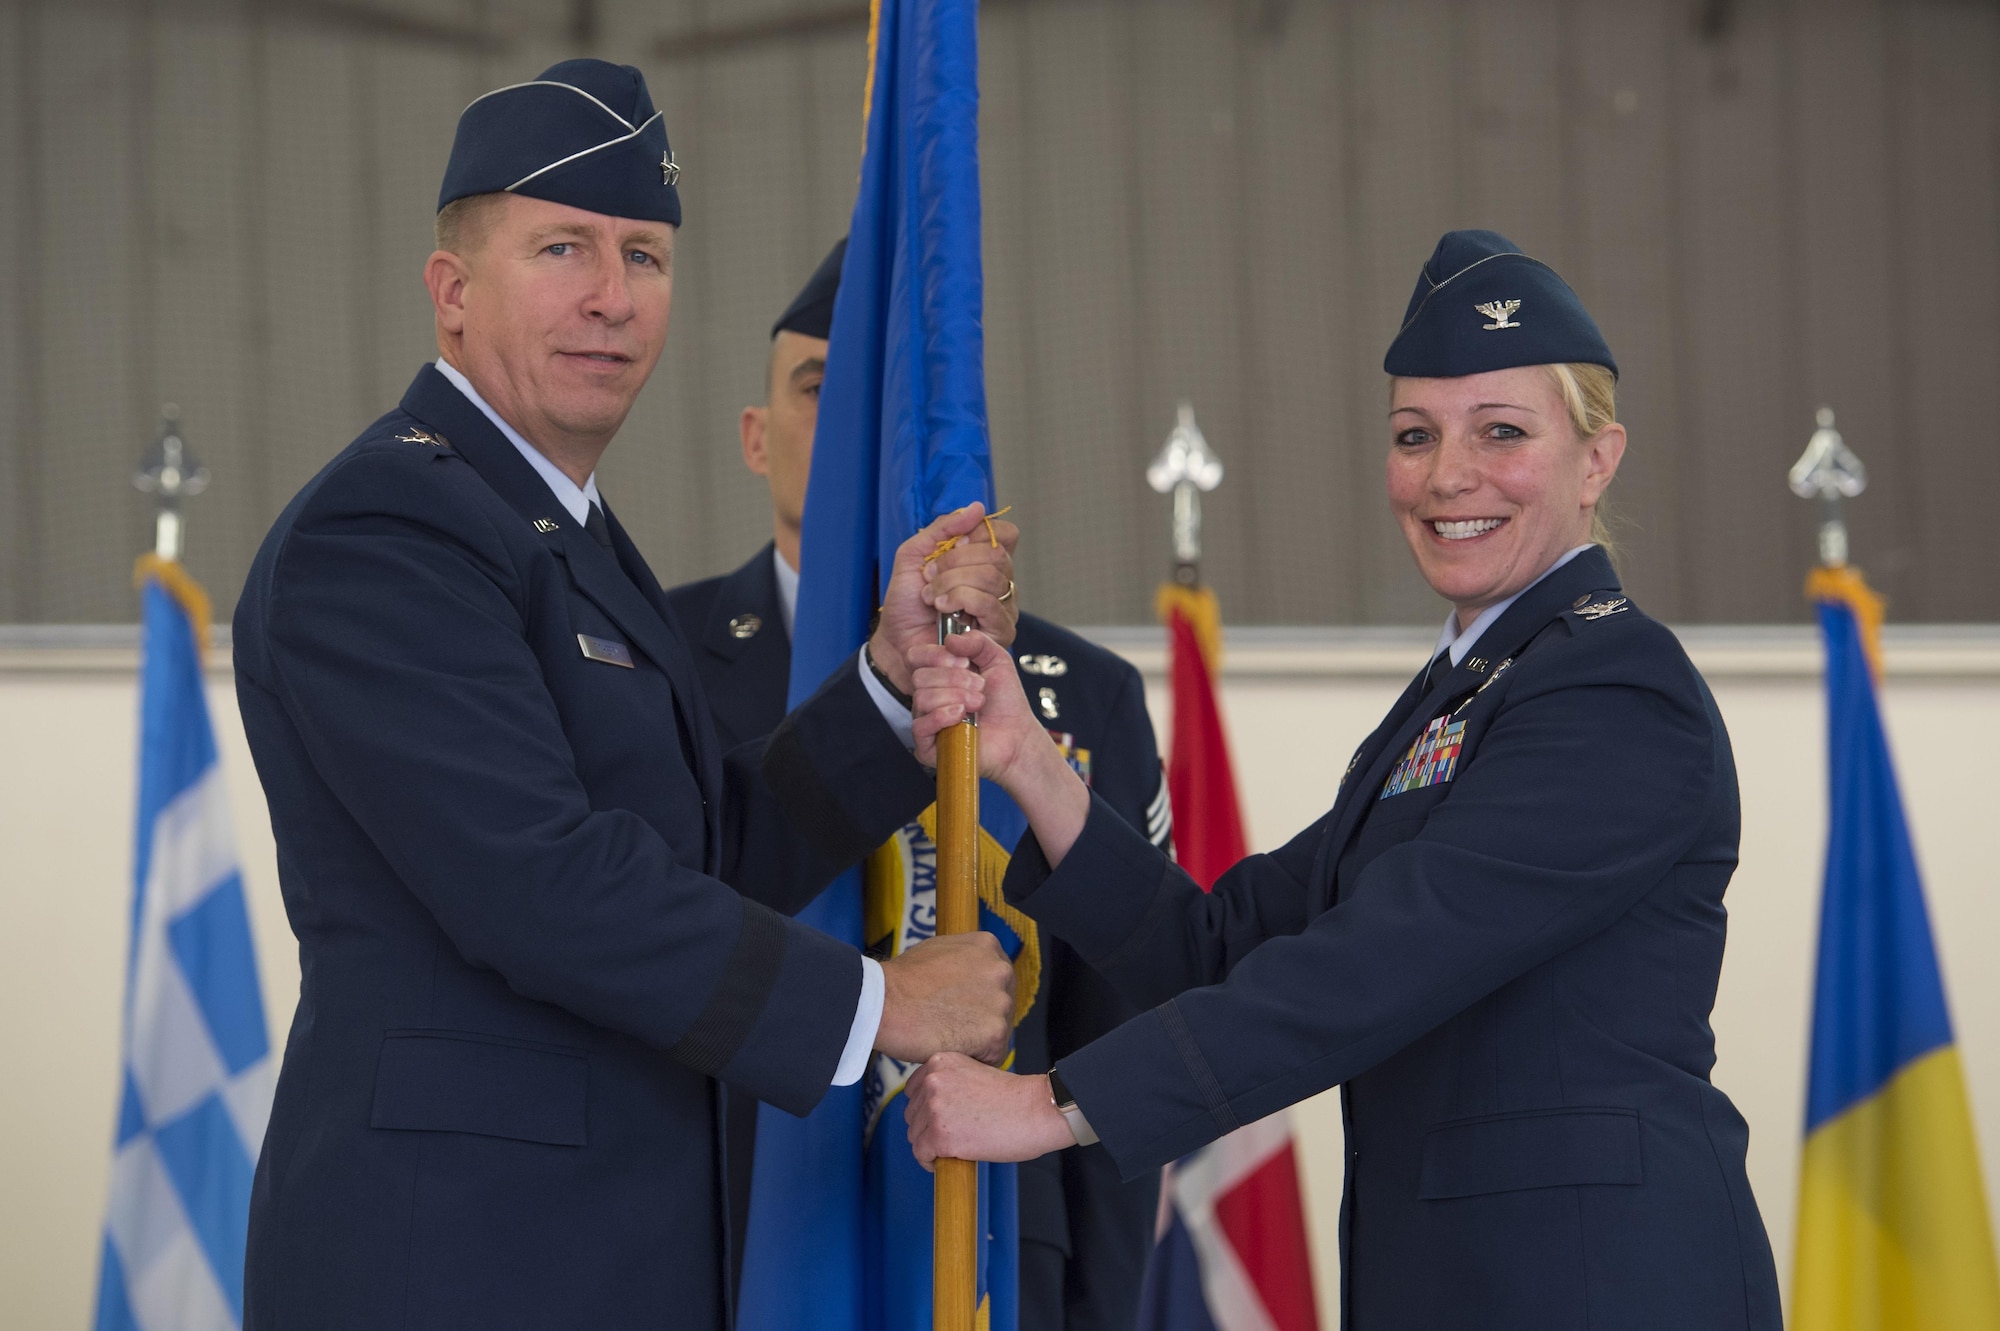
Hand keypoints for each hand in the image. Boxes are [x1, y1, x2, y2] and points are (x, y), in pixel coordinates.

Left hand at [868, 503, 1020, 695]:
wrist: (897, 641)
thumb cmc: (907, 603)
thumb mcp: (915, 555)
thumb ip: (944, 529)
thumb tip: (977, 508)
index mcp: (985, 560)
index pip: (1005, 534)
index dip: (977, 534)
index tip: (950, 547)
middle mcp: (1001, 582)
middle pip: (996, 554)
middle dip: (954, 561)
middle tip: (929, 577)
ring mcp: (1004, 607)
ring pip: (991, 577)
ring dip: (951, 582)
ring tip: (931, 597)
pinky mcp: (1000, 631)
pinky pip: (988, 603)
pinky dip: (959, 599)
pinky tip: (943, 610)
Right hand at [876, 932, 1015, 1065]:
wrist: (884, 1002)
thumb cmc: (901, 980)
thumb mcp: (939, 950)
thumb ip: (965, 961)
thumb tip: (972, 974)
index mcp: (989, 947)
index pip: (998, 980)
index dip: (979, 999)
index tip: (960, 1008)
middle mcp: (1001, 970)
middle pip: (1003, 1006)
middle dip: (981, 1019)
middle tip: (950, 1026)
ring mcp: (1001, 1002)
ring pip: (999, 1032)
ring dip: (977, 1041)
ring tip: (945, 1038)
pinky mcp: (994, 1033)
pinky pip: (992, 1056)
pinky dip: (972, 1059)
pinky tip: (949, 1051)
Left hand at [904, 1053, 1075, 1169]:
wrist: (1037, 1111)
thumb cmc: (1015, 1097)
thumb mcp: (975, 1073)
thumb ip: (950, 1083)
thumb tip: (933, 1108)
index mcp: (940, 1061)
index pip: (913, 1090)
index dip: (926, 1109)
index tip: (942, 1119)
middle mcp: (932, 1081)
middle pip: (911, 1114)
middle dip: (928, 1127)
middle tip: (953, 1135)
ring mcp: (934, 1108)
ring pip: (914, 1135)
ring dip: (931, 1145)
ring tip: (955, 1148)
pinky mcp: (939, 1135)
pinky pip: (921, 1154)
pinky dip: (930, 1161)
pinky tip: (948, 1160)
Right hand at [907, 630, 1041, 781]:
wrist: (1017, 735)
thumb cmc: (1005, 701)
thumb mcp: (997, 660)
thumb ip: (977, 641)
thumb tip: (950, 640)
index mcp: (937, 674)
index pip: (916, 656)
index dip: (937, 655)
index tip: (965, 662)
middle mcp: (927, 696)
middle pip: (920, 677)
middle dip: (955, 679)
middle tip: (980, 687)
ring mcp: (925, 720)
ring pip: (922, 698)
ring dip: (956, 697)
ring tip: (978, 704)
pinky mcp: (926, 746)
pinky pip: (920, 726)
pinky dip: (942, 716)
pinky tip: (961, 716)